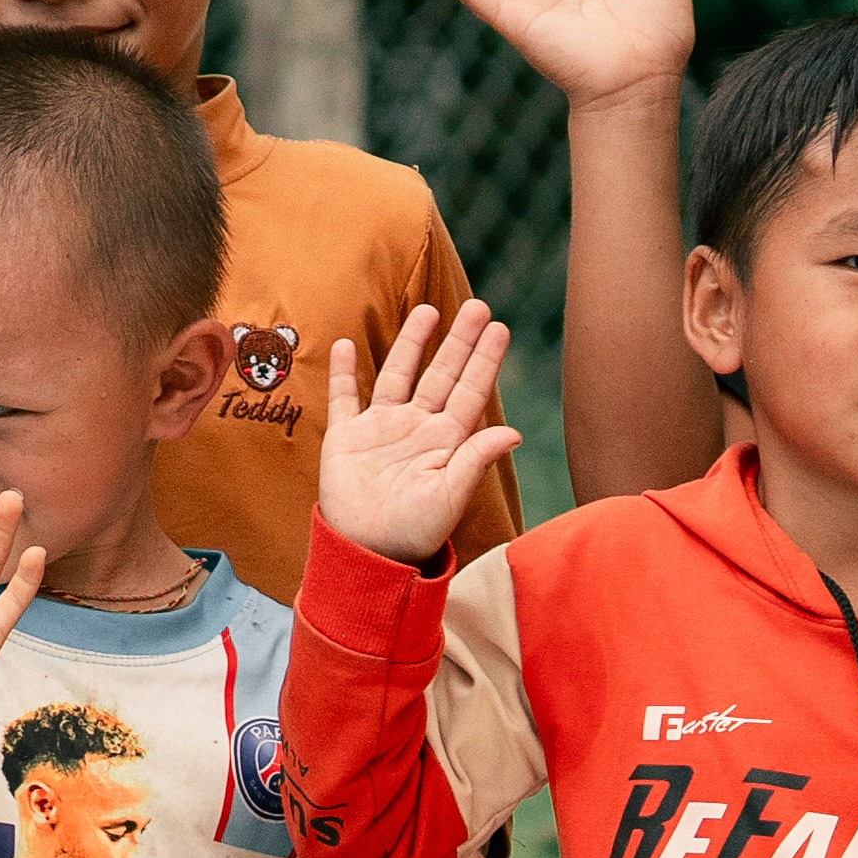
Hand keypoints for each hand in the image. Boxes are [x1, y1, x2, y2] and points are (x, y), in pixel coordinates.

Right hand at [316, 303, 519, 567]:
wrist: (367, 552)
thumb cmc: (414, 532)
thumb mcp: (449, 496)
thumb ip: (475, 459)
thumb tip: (514, 432)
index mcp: (445, 442)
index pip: (470, 391)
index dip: (484, 360)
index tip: (500, 329)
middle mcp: (416, 428)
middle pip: (441, 374)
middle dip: (458, 340)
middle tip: (478, 305)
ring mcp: (381, 430)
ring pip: (397, 375)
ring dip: (411, 344)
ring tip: (428, 310)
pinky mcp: (347, 438)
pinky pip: (345, 397)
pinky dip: (343, 372)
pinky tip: (346, 344)